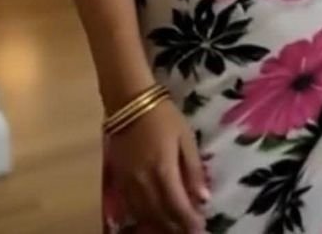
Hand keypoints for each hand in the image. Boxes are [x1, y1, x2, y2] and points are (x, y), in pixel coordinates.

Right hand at [109, 98, 208, 232]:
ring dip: (160, 226)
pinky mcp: (118, 179)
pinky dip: (143, 217)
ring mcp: (128, 183)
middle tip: (189, 232)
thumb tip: (203, 198)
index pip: (178, 207)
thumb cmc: (162, 115)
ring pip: (145, 215)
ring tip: (173, 230)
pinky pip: (131, 207)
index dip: (189, 222)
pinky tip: (151, 220)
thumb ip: (193, 168)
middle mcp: (144, 183)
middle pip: (161, 216)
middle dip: (176, 228)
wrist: (128, 100)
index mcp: (163, 171)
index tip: (200, 228)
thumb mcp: (185, 137)